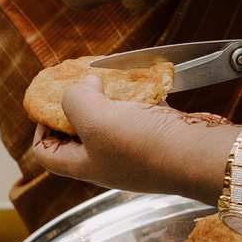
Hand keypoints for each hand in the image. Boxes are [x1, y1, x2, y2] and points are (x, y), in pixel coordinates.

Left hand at [27, 82, 229, 194]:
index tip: (48, 104)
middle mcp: (108, 160)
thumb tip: (83, 85)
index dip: (41, 130)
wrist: (200, 155)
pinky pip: (142, 111)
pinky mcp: (160, 134)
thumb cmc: (145, 145)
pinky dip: (139, 94)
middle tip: (81, 82)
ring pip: (112, 119)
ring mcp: (135, 149)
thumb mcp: (95, 120)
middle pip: (79, 134)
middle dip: (77, 105)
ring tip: (107, 77)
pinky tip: (141, 79)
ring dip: (109, 97)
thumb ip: (75, 100)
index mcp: (84, 164)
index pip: (46, 154)